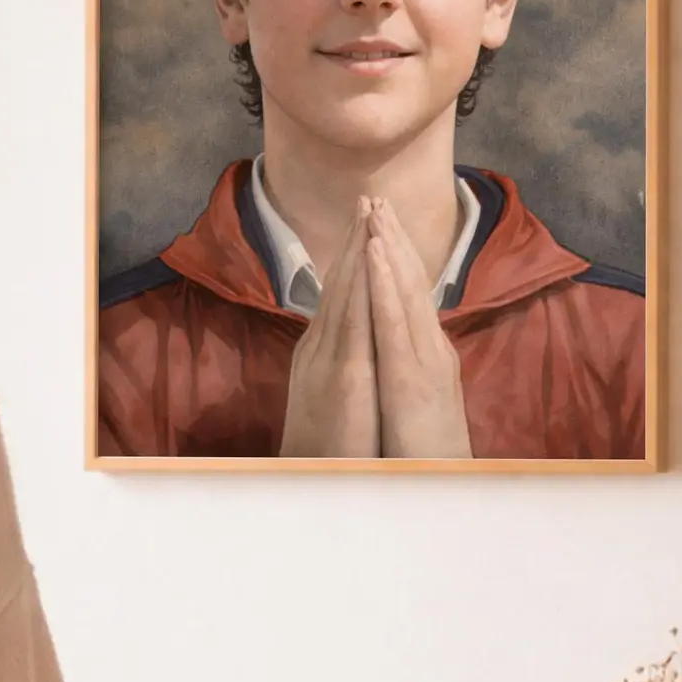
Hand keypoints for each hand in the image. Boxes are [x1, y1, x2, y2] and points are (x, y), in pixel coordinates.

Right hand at [278, 197, 378, 457]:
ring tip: (368, 213)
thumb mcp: (330, 400)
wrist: (311, 486)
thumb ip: (336, 367)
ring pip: (345, 294)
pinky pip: (354, 323)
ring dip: (357, 252)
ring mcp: (329, 360)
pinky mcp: (345, 377)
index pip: (340, 295)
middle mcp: (320, 349)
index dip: (352, 256)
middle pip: (340, 284)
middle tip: (366, 196)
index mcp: (322, 353)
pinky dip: (362, 288)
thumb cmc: (326, 451)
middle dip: (355, 240)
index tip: (365, 222)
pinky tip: (370, 262)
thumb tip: (347, 348)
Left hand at [367, 198, 472, 459]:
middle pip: (410, 284)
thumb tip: (394, 354)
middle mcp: (429, 350)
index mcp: (427, 354)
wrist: (441, 491)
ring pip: (404, 293)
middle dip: (391, 239)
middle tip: (376, 197)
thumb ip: (407, 373)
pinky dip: (383, 285)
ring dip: (390, 249)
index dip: (395, 258)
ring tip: (375, 211)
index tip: (379, 222)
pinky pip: (393, 323)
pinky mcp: (410, 378)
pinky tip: (373, 256)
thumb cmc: (422, 455)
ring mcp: (423, 361)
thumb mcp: (413, 405)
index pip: (409, 296)